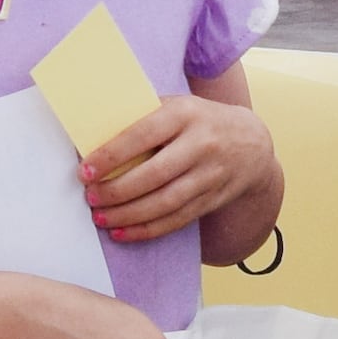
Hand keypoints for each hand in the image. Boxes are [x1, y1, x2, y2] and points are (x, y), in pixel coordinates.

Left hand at [81, 94, 278, 248]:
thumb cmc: (199, 121)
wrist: (251, 142)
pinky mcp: (213, 199)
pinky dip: (147, 230)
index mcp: (185, 114)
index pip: (142, 135)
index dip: (112, 155)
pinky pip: (177, 219)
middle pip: (154, 174)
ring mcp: (210, 175)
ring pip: (165, 202)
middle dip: (117, 190)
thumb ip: (143, 117)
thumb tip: (92, 135)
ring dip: (129, 215)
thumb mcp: (177, 106)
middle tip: (91, 197)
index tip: (85, 171)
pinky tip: (123, 232)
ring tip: (101, 218)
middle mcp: (201, 144)